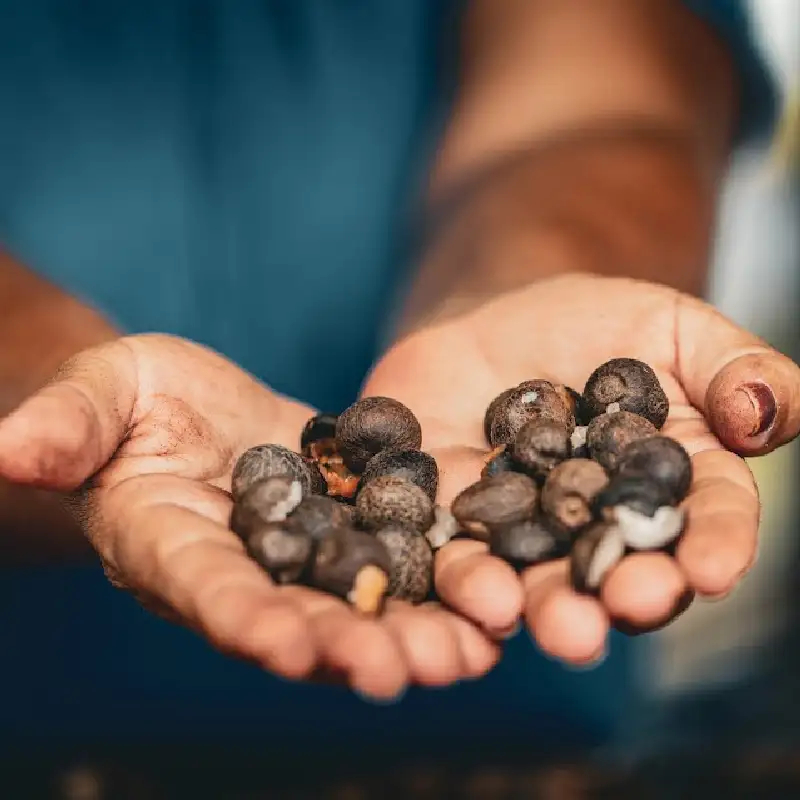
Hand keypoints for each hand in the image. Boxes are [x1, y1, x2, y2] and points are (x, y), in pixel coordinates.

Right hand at [0, 334, 497, 697]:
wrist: (193, 406)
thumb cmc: (130, 400)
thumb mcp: (99, 395)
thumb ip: (63, 426)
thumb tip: (4, 449)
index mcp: (174, 548)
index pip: (205, 590)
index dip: (240, 617)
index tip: (285, 642)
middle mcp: (247, 571)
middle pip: (297, 618)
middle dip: (347, 647)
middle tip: (403, 673)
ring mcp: (307, 555)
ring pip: (363, 604)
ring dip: (414, 630)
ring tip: (471, 652)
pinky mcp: (355, 525)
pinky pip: (402, 561)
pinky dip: (444, 582)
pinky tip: (497, 600)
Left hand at [364, 274, 799, 664]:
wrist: (494, 320)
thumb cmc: (595, 323)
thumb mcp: (671, 327)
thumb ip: (731, 365)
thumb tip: (761, 413)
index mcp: (669, 481)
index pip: (706, 517)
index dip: (717, 543)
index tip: (713, 567)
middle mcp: (603, 523)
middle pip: (625, 568)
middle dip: (633, 591)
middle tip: (632, 601)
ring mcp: (529, 531)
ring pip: (544, 582)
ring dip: (554, 608)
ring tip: (562, 627)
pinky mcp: (461, 524)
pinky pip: (461, 559)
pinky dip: (469, 581)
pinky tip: (478, 593)